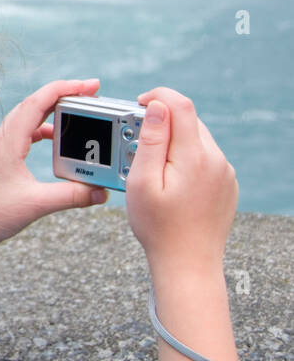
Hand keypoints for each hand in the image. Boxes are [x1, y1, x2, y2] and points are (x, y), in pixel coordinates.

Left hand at [0, 78, 108, 258]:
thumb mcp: (37, 204)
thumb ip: (72, 196)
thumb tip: (101, 192)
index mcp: (7, 142)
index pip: (37, 103)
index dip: (64, 89)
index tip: (89, 85)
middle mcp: (1, 139)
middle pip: (34, 104)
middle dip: (63, 94)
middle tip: (91, 92)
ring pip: (28, 117)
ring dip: (53, 110)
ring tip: (78, 112)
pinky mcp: (0, 156)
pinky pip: (24, 132)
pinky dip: (43, 128)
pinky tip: (56, 137)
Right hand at [125, 87, 235, 275]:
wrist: (188, 264)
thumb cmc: (158, 227)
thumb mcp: (142, 182)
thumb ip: (149, 141)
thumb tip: (156, 107)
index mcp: (194, 156)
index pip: (181, 105)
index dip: (158, 96)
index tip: (138, 104)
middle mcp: (216, 160)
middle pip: (189, 121)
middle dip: (160, 124)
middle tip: (134, 146)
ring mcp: (225, 173)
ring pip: (197, 140)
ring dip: (172, 143)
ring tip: (149, 168)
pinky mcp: (226, 185)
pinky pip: (205, 159)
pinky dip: (185, 159)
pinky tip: (169, 182)